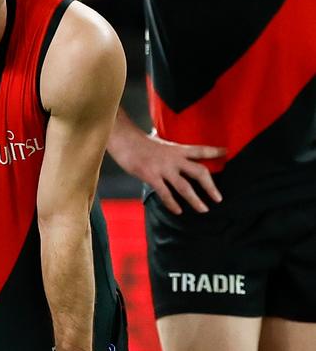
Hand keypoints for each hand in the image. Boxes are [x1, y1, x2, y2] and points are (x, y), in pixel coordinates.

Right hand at [111, 128, 225, 214]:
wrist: (123, 139)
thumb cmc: (139, 142)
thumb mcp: (159, 142)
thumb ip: (169, 151)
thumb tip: (175, 154)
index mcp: (177, 149)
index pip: (200, 149)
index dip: (214, 151)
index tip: (227, 152)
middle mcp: (174, 158)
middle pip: (199, 172)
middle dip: (210, 186)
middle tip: (219, 198)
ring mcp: (163, 168)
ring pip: (185, 187)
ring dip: (195, 200)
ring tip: (204, 210)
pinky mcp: (151, 176)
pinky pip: (165, 193)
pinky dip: (172, 203)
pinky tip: (178, 211)